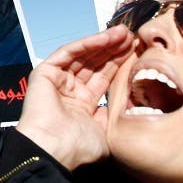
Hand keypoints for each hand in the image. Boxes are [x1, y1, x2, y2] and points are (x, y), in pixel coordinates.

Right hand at [15, 25, 133, 170]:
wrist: (55, 149)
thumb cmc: (78, 147)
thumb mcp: (106, 130)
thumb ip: (114, 114)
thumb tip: (124, 105)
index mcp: (82, 104)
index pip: (103, 77)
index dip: (119, 63)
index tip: (137, 51)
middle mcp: (69, 90)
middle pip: (94, 63)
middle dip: (114, 49)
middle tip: (133, 37)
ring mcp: (56, 80)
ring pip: (82, 55)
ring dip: (103, 42)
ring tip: (124, 33)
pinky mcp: (44, 72)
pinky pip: (68, 52)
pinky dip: (87, 43)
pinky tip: (106, 37)